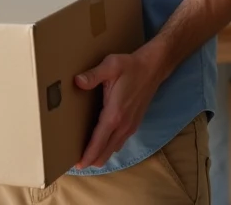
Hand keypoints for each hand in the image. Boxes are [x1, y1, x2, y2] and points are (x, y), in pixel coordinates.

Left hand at [73, 50, 164, 169]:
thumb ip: (93, 75)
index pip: (99, 141)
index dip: (88, 154)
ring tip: (87, 158)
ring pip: (114, 149)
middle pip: (106, 151)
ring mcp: (130, 126)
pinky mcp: (134, 124)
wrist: (153, 68)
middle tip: (77, 165)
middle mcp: (123, 125)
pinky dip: (109, 148)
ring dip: (101, 155)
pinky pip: (119, 142)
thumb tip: (77, 81)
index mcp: (115, 114)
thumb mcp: (110, 66)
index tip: (78, 165)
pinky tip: (102, 145)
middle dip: (92, 159)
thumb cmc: (130, 66)